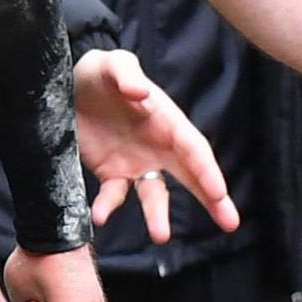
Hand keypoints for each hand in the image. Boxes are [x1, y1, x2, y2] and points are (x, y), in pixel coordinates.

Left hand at [73, 48, 238, 241]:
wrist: (69, 87)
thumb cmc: (100, 71)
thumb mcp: (113, 64)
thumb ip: (127, 75)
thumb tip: (142, 93)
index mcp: (167, 121)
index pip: (193, 149)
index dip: (207, 171)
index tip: (219, 192)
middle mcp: (159, 146)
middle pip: (192, 176)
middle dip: (213, 199)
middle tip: (231, 223)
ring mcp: (137, 162)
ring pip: (155, 194)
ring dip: (158, 215)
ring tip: (161, 236)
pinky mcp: (111, 172)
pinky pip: (113, 195)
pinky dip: (108, 207)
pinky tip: (98, 217)